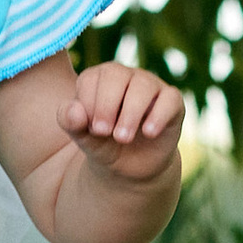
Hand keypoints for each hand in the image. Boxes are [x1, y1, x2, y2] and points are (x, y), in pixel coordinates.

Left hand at [59, 61, 183, 177]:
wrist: (131, 167)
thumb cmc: (104, 145)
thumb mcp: (84, 138)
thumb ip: (70, 123)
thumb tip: (73, 110)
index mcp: (99, 79)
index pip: (90, 78)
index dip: (87, 103)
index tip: (89, 129)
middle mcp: (125, 76)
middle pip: (115, 74)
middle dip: (105, 104)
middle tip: (101, 132)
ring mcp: (150, 86)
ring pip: (143, 85)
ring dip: (130, 113)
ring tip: (122, 138)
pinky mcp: (171, 102)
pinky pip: (170, 99)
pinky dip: (159, 115)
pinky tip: (148, 133)